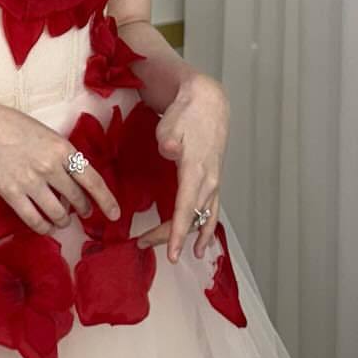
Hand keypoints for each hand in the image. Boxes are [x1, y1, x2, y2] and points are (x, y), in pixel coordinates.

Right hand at [0, 103, 121, 236]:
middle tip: (83, 212)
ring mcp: (31, 181)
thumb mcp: (48, 134)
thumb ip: (64, 156)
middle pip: (76, 199)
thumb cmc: (14, 125)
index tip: (115, 214)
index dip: (107, 200)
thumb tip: (75, 181)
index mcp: (63, 148)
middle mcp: (50, 166)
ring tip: (62, 219)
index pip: (93, 180)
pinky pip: (34, 219)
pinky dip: (44, 227)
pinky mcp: (11, 193)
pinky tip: (46, 227)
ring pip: (58, 213)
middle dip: (83, 210)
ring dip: (63, 220)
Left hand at [132, 73, 228, 261]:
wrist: (209, 102)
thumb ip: (169, 140)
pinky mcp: (214, 180)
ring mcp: (214, 182)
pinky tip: (203, 242)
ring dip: (192, 236)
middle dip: (171, 236)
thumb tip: (169, 150)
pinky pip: (212, 211)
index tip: (173, 255)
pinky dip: (207, 227)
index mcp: (196, 171)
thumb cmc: (187, 114)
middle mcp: (209, 181)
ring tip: (184, 255)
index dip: (178, 234)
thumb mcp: (172, 124)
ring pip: (204, 218)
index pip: (186, 210)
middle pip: (192, 219)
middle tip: (144, 243)